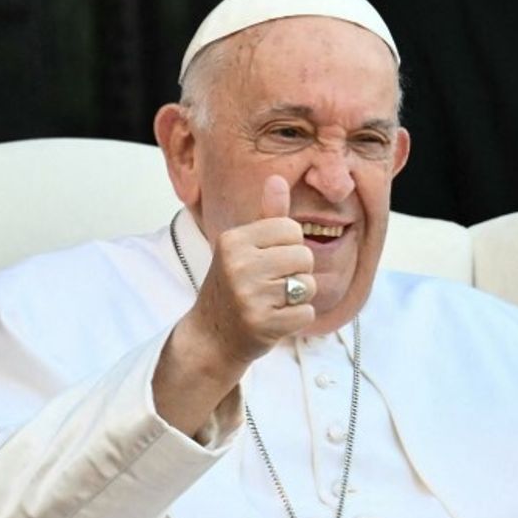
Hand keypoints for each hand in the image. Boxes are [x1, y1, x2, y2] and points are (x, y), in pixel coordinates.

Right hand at [154, 177, 315, 435]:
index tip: (268, 262)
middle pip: (304, 255)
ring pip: (307, 284)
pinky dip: (297, 319)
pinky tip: (275, 320)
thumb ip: (266, 216)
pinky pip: (306, 312)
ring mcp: (249, 296)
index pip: (291, 229)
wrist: (210, 338)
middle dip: (296, 272)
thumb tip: (279, 179)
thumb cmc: (231, 288)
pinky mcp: (263, 324)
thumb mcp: (242, 249)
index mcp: (233, 240)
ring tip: (273, 302)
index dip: (288, 247)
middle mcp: (238, 265)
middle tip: (271, 286)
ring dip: (297, 297)